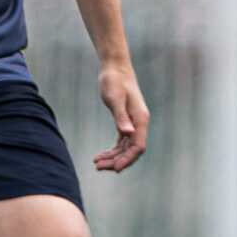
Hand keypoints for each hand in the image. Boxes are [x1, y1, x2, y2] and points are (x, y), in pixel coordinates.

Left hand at [93, 58, 148, 172]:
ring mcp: (133, 123)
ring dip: (112, 157)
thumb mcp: (115, 98)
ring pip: (125, 147)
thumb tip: (128, 134)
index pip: (138, 146)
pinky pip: (121, 141)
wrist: (115, 67)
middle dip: (116, 160)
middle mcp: (139, 123)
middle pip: (131, 150)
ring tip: (96, 163)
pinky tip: (100, 155)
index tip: (115, 169)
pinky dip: (112, 149)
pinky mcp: (125, 121)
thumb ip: (121, 117)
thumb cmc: (114, 80)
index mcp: (140, 119)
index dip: (128, 159)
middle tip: (98, 166)